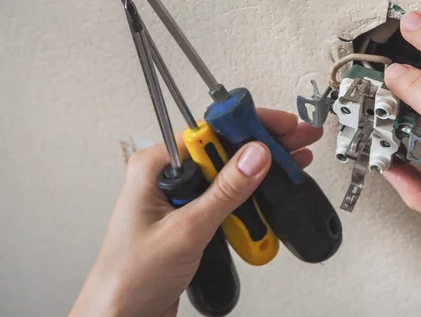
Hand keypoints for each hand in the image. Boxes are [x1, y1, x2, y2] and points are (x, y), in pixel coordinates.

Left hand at [69, 109, 322, 316]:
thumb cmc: (129, 277)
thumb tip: (255, 155)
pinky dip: (251, 193)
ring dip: (261, 167)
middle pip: (223, 148)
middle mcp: (168, 176)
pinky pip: (226, 195)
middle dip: (262, 142)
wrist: (122, 316)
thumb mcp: (186, 230)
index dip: (247, 123)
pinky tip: (272, 189)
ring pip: (228, 171)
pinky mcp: (192, 215)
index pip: (208, 132)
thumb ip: (224, 192)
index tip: (279, 124)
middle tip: (297, 137)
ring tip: (294, 159)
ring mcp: (181, 197)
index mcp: (156, 166)